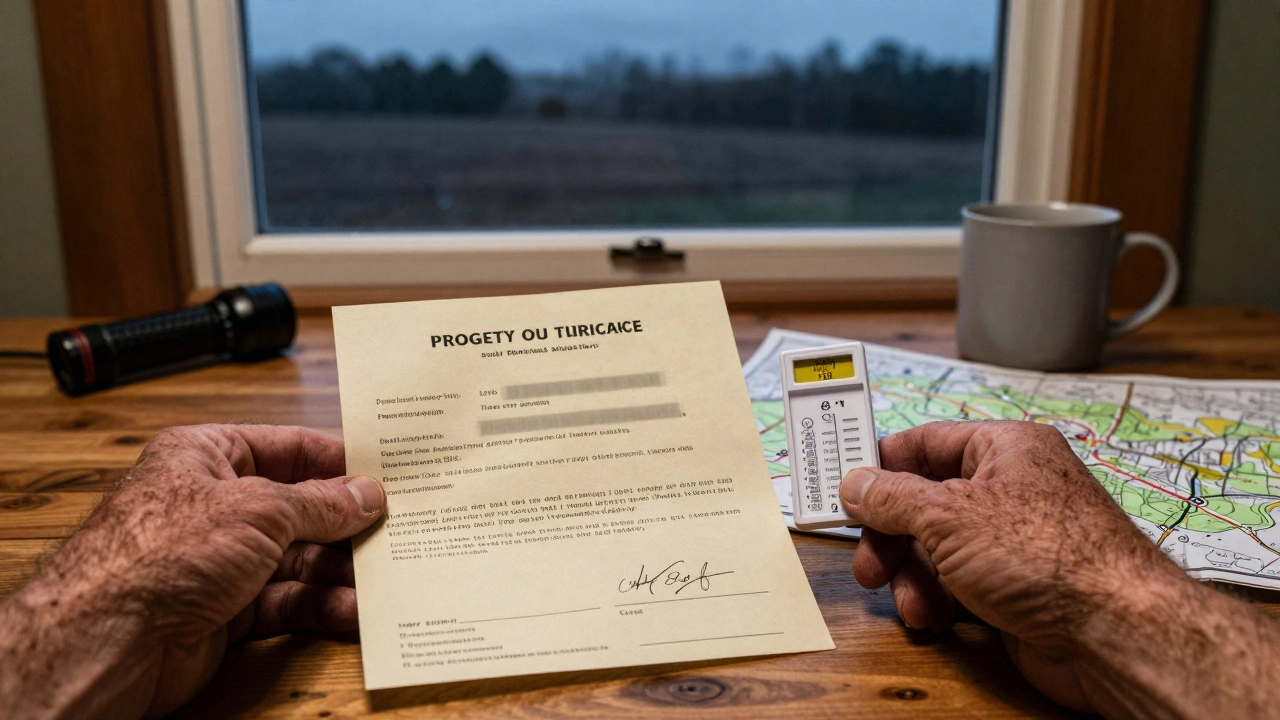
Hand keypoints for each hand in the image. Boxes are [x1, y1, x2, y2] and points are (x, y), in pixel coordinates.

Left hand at [0, 424, 385, 718]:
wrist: (109, 640)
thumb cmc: (160, 554)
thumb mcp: (260, 510)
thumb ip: (321, 504)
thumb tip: (366, 494)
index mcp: (206, 457)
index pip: (286, 448)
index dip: (336, 461)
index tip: (385, 473)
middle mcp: (212, 506)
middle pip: (297, 509)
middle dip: (346, 524)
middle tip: (396, 530)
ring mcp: (217, 561)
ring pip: (296, 560)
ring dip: (339, 571)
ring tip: (383, 576)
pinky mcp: (223, 612)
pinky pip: (285, 603)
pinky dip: (319, 606)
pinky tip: (352, 610)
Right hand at [840, 420, 1279, 717]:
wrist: (1112, 634)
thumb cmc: (1047, 557)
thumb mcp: (947, 516)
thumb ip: (891, 497)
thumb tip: (855, 483)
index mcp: (1004, 449)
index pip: (925, 443)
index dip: (881, 466)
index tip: (844, 489)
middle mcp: (1010, 489)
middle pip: (924, 503)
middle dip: (891, 537)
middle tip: (868, 563)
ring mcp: (1013, 541)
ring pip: (936, 550)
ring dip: (912, 578)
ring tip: (911, 603)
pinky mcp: (1016, 587)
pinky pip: (957, 585)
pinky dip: (938, 600)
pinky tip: (936, 618)